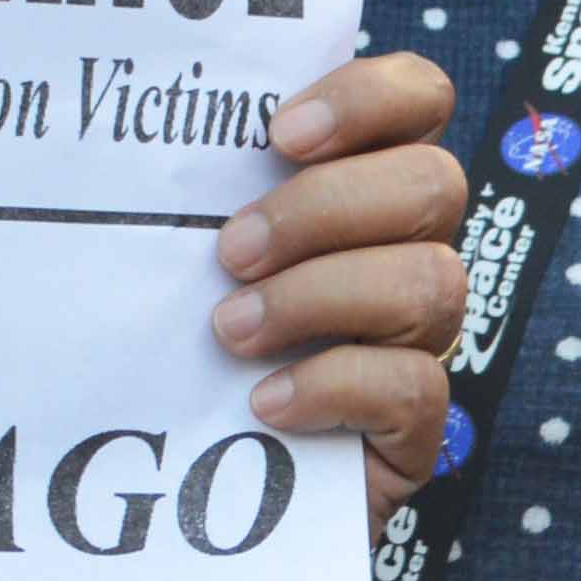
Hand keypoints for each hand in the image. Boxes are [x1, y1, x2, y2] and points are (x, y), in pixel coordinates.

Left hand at [213, 48, 467, 515]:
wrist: (185, 484)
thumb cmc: (182, 337)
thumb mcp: (186, 250)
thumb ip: (197, 190)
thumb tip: (147, 142)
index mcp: (368, 182)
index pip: (423, 97)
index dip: (368, 99)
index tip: (279, 135)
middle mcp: (413, 248)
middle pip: (434, 183)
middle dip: (324, 209)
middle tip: (232, 252)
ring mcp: (423, 338)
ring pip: (431, 281)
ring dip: (317, 297)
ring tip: (230, 330)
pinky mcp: (417, 427)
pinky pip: (413, 387)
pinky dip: (330, 384)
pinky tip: (264, 401)